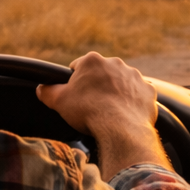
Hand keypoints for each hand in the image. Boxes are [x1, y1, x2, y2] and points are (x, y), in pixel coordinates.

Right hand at [37, 53, 168, 178]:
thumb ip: (48, 91)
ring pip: (122, 83)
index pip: (79, 67)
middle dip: (97, 86)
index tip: (76, 96)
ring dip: (116, 93)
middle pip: (102, 74)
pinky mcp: (148, 91)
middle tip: (92, 105)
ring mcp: (135, 76)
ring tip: (110, 111)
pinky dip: (133, 103)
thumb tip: (42, 88)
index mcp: (93, 61)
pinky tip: (126, 115)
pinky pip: (138, 95)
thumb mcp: (59, 101)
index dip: (75, 82)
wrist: (120, 128)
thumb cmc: (88, 112)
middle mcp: (116, 63)